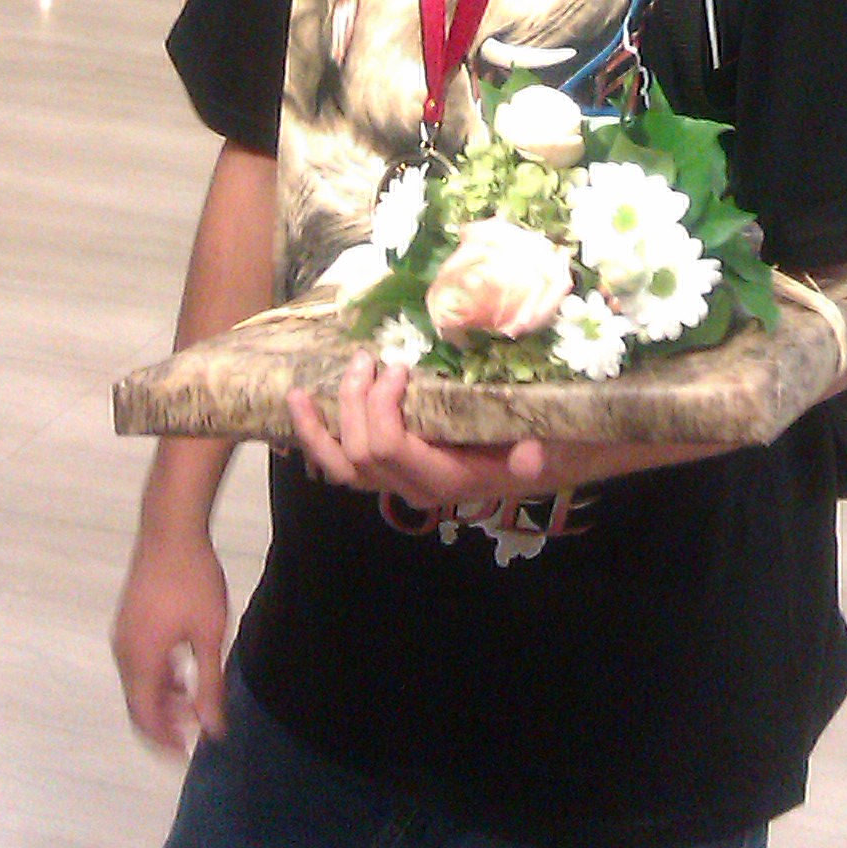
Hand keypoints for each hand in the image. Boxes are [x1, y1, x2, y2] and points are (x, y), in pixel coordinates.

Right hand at [112, 520, 231, 753]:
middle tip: (195, 729)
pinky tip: (185, 667)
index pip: (145, 716)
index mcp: (140, 659)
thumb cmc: (193, 579)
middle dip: (165, 721)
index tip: (187, 753)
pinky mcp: (128, 618)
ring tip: (196, 698)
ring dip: (164, 696)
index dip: (164, 740)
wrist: (170, 527)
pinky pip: (138, 660)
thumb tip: (211, 727)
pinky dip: (158, 674)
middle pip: (138, 702)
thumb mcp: (209, 634)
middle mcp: (123, 650)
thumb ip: (209, 684)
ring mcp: (123, 632)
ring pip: (138, 681)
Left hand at [288, 355, 552, 513]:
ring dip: (319, 429)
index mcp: (445, 480)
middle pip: (362, 452)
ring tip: (299, 393)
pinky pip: (344, 465)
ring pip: (342, 468)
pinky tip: (301, 410)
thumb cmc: (540, 444)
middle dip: (356, 403)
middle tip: (368, 359)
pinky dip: (318, 439)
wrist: (541, 460)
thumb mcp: (547, 447)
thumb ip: (537, 456)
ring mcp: (397, 483)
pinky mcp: (390, 471)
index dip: (382, 408)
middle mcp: (414, 487)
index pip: (391, 449)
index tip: (398, 368)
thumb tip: (531, 456)